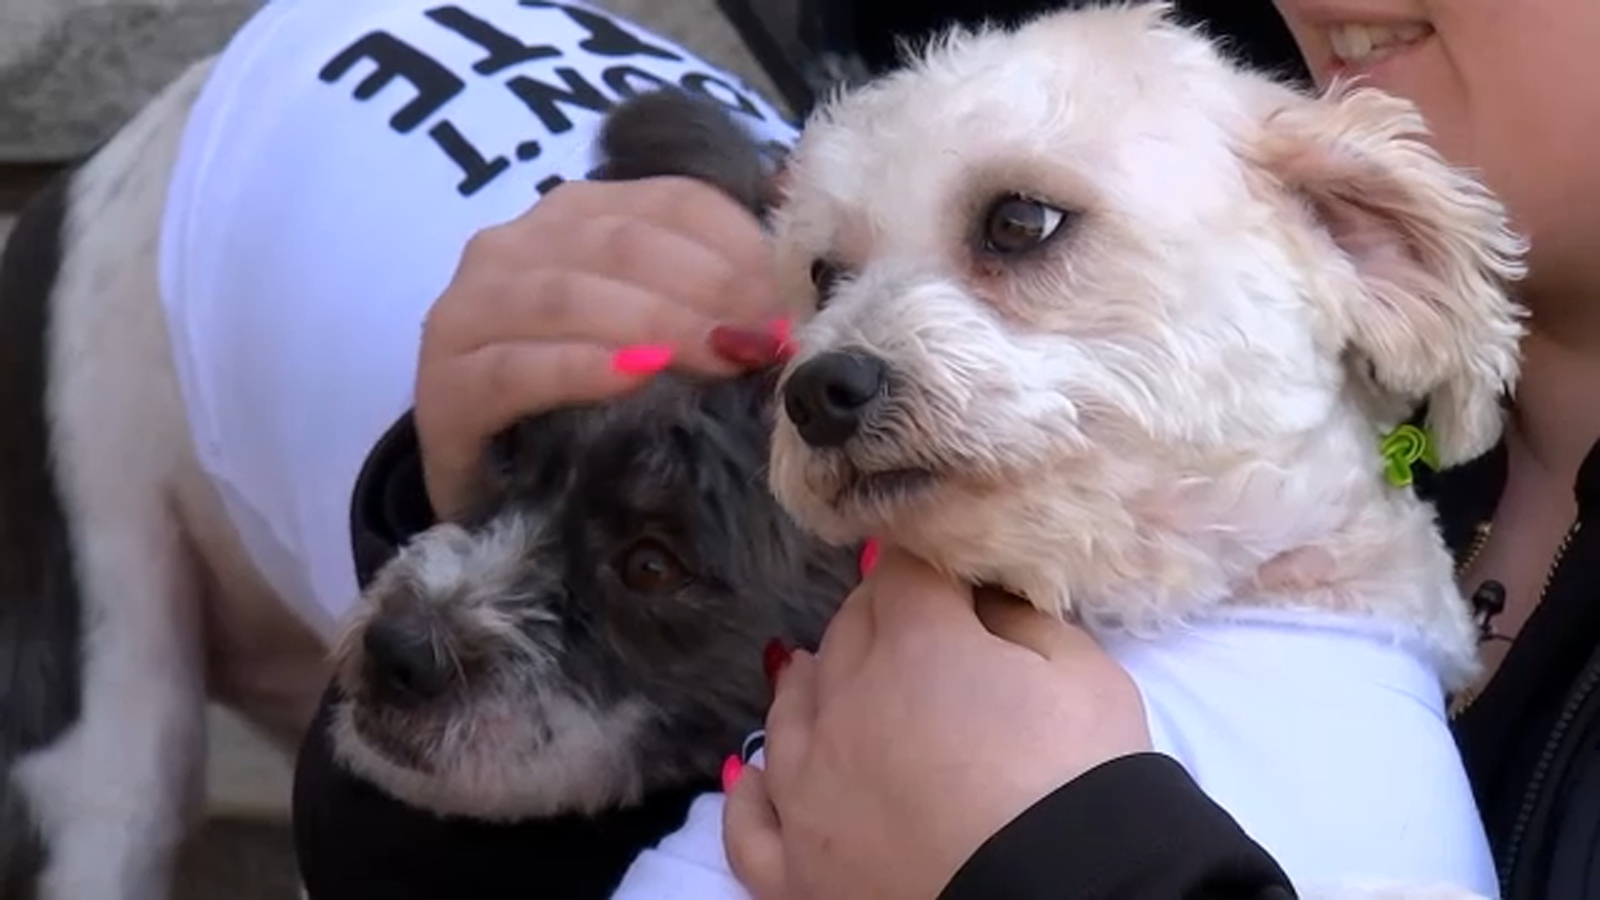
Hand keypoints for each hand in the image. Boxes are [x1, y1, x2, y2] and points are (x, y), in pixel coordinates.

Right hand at [416, 176, 784, 519]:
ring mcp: (468, 311)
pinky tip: (637, 379)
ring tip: (722, 358)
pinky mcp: (443, 385)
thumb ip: (719, 292)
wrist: (493, 489)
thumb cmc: (591, 407)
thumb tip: (802, 250)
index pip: (674, 203)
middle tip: (769, 340)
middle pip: (626, 244)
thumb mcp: (662, 339)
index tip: (795, 303)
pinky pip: (516, 367)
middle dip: (711, 289)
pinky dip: (580, 368)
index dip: (742, 249)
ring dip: (657, 323)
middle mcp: (513, 246)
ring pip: (568, 295)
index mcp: (575, 216)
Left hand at [723, 546, 1151, 899]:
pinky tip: (755, 777)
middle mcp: (841, 706)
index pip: (902, 575)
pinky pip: (751, 826)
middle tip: (912, 631)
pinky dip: (752, 795)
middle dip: (877, 622)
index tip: (949, 581)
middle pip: (845, 635)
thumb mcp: (1087, 675)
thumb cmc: (1085, 785)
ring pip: (789, 713)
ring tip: (816, 673)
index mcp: (912, 645)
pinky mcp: (796, 872)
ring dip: (809, 686)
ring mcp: (808, 791)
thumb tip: (985, 595)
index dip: (929, 571)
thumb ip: (1024, 616)